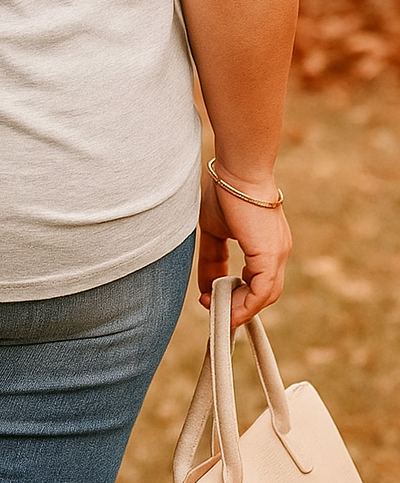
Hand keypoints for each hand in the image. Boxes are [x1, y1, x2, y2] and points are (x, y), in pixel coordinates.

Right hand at [197, 164, 291, 328]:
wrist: (237, 170)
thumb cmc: (224, 189)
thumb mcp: (213, 229)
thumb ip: (211, 257)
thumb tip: (204, 284)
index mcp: (266, 244)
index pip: (254, 279)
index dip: (233, 293)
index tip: (210, 298)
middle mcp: (277, 252)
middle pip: (262, 292)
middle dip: (236, 306)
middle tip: (212, 309)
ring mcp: (277, 255)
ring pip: (264, 296)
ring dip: (240, 309)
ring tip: (217, 313)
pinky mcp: (271, 256)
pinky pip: (262, 292)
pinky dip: (245, 306)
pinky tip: (227, 311)